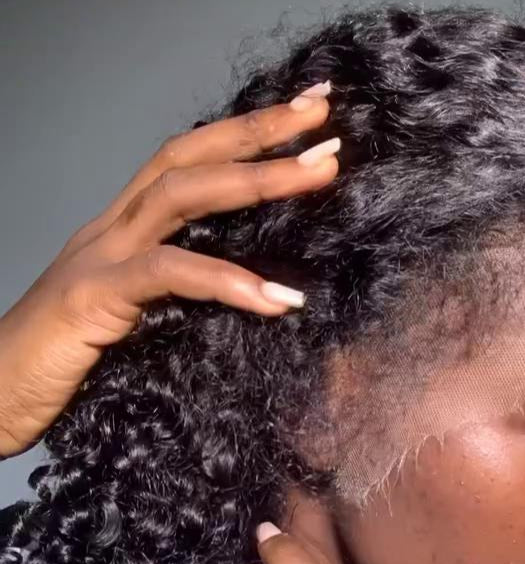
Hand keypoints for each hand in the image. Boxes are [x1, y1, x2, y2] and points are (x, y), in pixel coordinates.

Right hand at [0, 82, 339, 457]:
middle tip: (322, 115)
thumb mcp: (143, 312)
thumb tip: (254, 288)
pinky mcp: (94, 295)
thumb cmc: (69, 356)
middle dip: (260, 132)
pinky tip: (276, 298)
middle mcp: (116, 226)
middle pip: (190, 157)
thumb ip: (186, 291)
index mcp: (129, 226)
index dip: (246, 132)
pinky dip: (226, 280)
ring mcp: (102, 255)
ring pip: (182, 195)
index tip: (305, 116)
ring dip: (257, 180)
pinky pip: (168, 274)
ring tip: (321, 173)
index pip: (191, 160)